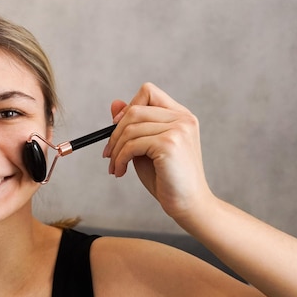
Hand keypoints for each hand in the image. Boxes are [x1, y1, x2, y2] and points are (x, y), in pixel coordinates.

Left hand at [103, 83, 213, 218]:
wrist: (188, 205)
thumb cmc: (166, 178)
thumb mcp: (145, 147)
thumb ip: (133, 125)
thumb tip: (115, 103)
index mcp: (180, 115)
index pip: (148, 92)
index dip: (128, 107)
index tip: (116, 128)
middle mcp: (182, 118)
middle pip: (135, 110)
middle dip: (114, 134)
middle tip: (108, 155)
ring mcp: (178, 129)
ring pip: (130, 129)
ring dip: (115, 150)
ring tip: (115, 167)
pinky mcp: (170, 143)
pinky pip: (132, 145)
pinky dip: (120, 158)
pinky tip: (121, 171)